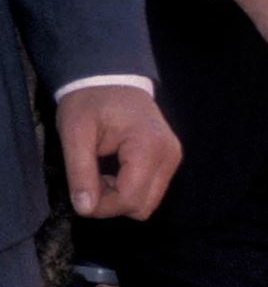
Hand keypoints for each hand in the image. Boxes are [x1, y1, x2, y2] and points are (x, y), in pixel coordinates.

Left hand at [55, 86, 180, 218]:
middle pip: (143, 206)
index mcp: (148, 147)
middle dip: (112, 202)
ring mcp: (173, 160)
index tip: (80, 195)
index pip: (131, 199)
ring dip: (121, 197)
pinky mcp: (170, 161)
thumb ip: (79, 172)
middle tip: (89, 180)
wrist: (110, 77)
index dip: (103, 206)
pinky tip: (114, 171)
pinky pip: (151, 191)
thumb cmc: (90, 100)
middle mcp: (169, 156)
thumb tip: (85, 209)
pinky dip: (130, 190)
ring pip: (148, 203)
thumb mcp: (74, 132)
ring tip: (101, 174)